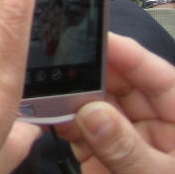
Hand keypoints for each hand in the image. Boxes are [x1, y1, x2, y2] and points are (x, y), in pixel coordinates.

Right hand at [55, 32, 174, 172]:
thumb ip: (128, 150)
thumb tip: (92, 113)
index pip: (156, 75)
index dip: (125, 53)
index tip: (93, 37)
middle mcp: (156, 127)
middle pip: (120, 86)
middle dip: (89, 74)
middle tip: (58, 62)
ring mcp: (128, 143)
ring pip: (96, 107)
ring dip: (70, 99)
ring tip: (44, 88)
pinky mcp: (105, 162)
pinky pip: (81, 134)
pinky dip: (62, 123)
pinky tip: (43, 114)